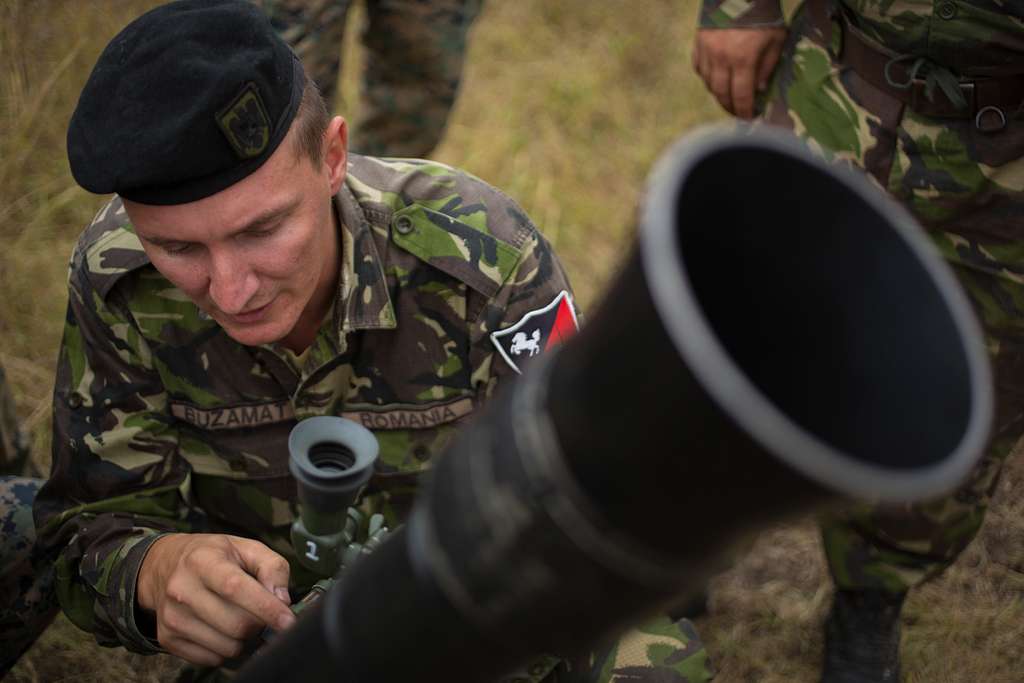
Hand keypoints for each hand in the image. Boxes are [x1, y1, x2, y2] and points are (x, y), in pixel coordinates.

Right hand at [137, 533, 295, 665]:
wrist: (164, 566)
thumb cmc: (213, 556)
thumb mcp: (245, 547)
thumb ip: (272, 567)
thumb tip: (282, 600)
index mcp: (203, 561)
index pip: (236, 588)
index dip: (265, 607)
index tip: (288, 620)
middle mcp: (182, 589)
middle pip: (236, 625)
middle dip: (259, 624)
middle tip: (261, 613)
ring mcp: (172, 617)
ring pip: (227, 647)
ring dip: (245, 639)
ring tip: (241, 617)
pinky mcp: (168, 639)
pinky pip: (212, 659)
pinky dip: (227, 649)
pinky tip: (223, 629)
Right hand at [692, 27, 786, 118]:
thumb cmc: (764, 14)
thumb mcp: (776, 39)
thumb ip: (767, 66)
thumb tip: (758, 90)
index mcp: (743, 59)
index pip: (741, 96)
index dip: (744, 111)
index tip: (748, 118)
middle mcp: (721, 58)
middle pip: (721, 93)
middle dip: (729, 107)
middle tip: (737, 112)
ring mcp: (707, 51)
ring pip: (708, 83)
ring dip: (718, 93)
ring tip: (727, 97)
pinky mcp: (698, 42)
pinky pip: (698, 68)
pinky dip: (706, 77)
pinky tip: (715, 78)